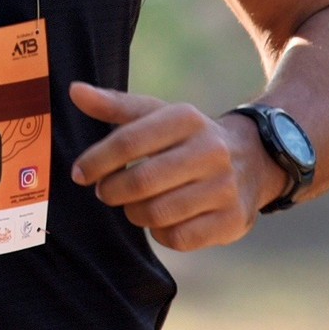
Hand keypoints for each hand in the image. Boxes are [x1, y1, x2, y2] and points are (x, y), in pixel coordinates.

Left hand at [69, 82, 272, 252]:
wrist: (254, 160)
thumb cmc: (188, 139)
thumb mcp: (158, 115)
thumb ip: (115, 105)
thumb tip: (74, 91)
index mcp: (187, 118)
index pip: (129, 141)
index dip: (97, 160)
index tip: (80, 173)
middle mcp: (210, 151)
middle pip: (140, 182)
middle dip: (112, 191)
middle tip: (106, 191)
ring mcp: (225, 187)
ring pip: (157, 213)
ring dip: (134, 213)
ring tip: (135, 205)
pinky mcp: (231, 220)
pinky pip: (178, 238)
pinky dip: (161, 233)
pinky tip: (163, 221)